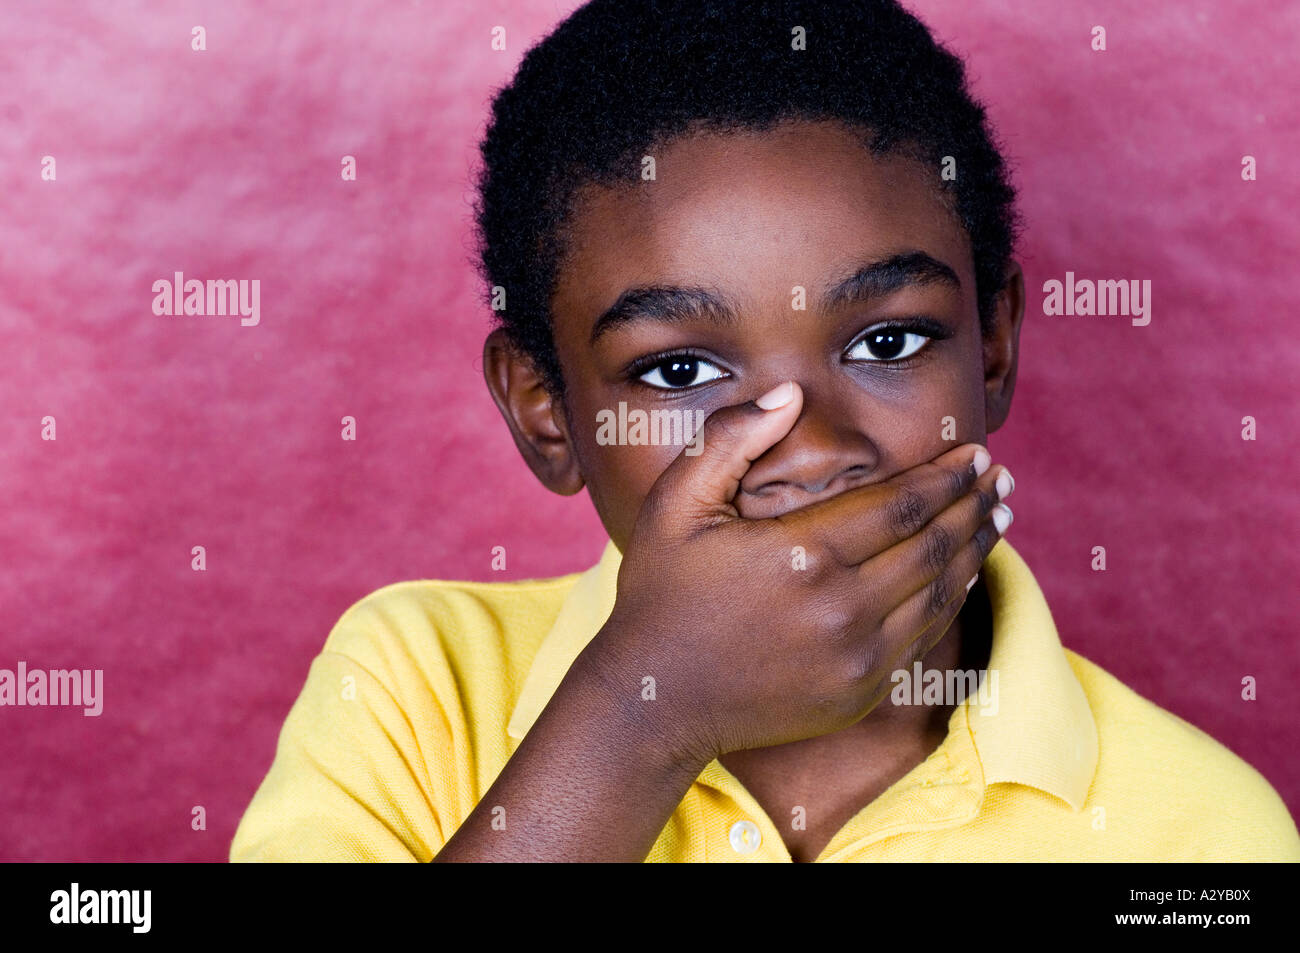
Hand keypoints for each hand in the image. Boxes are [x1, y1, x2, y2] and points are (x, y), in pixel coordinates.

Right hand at [582, 380, 1012, 765]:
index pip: (902, 503)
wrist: (656, 702)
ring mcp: (857, 659)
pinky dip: (953, 600)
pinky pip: (924, 639)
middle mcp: (842, 610)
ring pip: (940, 593)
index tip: (974, 451)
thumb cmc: (661, 594)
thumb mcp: (675, 504)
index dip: (945, 475)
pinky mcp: (861, 693)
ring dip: (976, 549)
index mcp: (804, 554)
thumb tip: (791, 394)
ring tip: (997, 515)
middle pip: (933, 546)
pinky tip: (964, 574)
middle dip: (972, 504)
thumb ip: (731, 439)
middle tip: (999, 477)